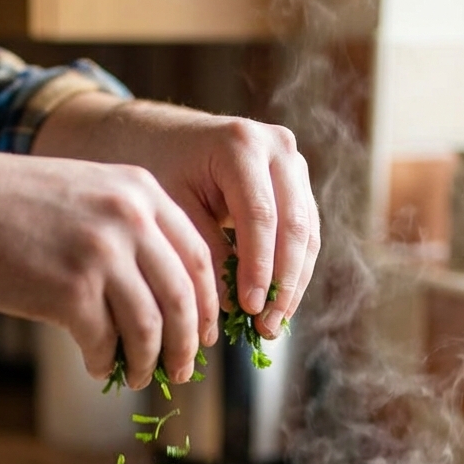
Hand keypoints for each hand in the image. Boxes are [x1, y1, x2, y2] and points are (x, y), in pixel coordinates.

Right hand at [0, 152, 217, 387]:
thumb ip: (131, 232)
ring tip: (142, 377)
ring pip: (150, 327)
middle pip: (182, 297)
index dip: (207, 304)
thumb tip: (167, 300)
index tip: (205, 334)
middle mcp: (129, 218)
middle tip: (184, 370)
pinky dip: (105, 362)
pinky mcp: (71, 290)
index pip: (198, 256)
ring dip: (150, 361)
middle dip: (188, 343)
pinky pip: (104, 341)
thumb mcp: (88, 195)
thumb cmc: (17, 207)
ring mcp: (101, 254)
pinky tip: (98, 368)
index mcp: (141, 191)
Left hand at [34, 94, 319, 338]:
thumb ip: (203, 253)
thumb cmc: (156, 169)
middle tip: (265, 327)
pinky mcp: (296, 185)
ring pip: (307, 234)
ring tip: (271, 325)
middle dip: (282, 284)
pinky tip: (274, 307)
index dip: (259, 268)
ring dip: (293, 284)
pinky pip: (304, 235)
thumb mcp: (170, 209)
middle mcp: (277, 147)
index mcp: (241, 144)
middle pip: (294, 226)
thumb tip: (231, 306)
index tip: (249, 310)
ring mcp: (292, 164)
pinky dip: (292, 272)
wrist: (159, 136)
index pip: (260, 217)